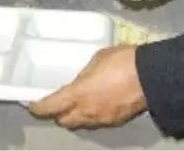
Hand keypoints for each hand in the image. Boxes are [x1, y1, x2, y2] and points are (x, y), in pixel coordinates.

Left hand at [29, 47, 146, 128]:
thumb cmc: (121, 61)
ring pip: (81, 124)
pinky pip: (97, 122)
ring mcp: (101, 120)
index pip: (50, 107)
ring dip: (75, 116)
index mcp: (77, 94)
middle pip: (64, 121)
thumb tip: (82, 80)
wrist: (150, 77)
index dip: (38, 108)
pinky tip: (97, 105)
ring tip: (77, 105)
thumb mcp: (97, 59)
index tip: (32, 104)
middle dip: (58, 114)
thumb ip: (84, 74)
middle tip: (57, 103)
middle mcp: (86, 112)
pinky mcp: (115, 122)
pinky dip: (92, 116)